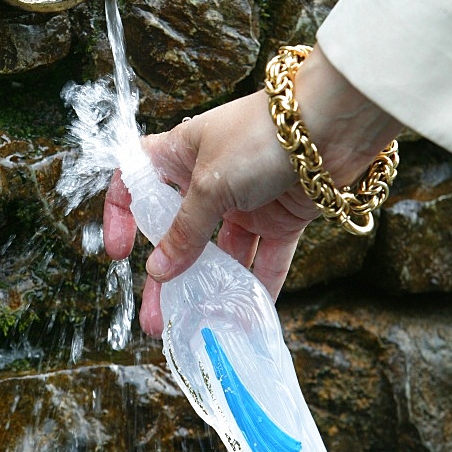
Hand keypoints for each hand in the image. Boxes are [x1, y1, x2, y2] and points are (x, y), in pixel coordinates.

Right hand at [103, 47, 400, 335]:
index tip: (120, 253)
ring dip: (211, 289)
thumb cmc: (259, 137)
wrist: (331, 124)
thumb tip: (158, 272)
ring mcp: (245, 201)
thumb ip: (185, 232)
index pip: (137, 181)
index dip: (122, 214)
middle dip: (167, 276)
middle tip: (156, 318)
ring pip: (220, 253)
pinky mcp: (281, 218)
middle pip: (178, 233)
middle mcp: (209, 179)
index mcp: (180, 155)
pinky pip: (265, 259)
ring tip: (200, 326)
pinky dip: (258, 287)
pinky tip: (247, 318)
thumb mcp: (210, 184)